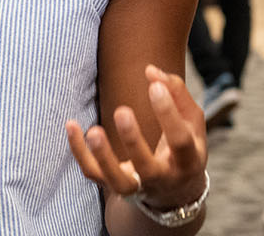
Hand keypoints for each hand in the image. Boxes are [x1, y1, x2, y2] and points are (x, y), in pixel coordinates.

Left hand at [66, 65, 207, 211]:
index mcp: (187, 161)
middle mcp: (162, 179)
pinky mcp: (113, 185)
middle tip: (122, 111)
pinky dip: (79, 152)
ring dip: (102, 156)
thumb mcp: (192, 121)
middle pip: (147, 167)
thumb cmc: (183, 146)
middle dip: (133, 140)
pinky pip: (93, 173)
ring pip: (118, 181)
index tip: (155, 86)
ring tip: (93, 131)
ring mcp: (137, 186)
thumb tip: (150, 71)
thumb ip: (177, 92)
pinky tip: (71, 125)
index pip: (180, 140)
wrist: (174, 192)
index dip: (168, 114)